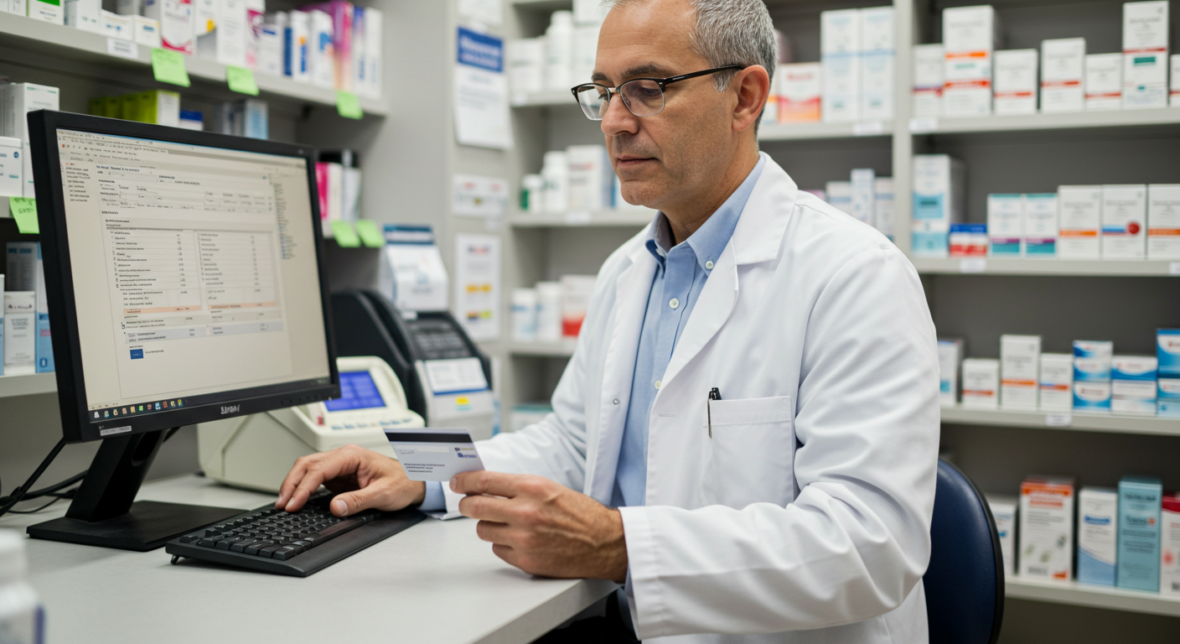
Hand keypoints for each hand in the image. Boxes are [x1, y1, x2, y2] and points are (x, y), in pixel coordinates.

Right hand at [276, 444, 425, 516]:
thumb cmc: (402, 482)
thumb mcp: (383, 494)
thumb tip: (335, 507)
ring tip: (284, 503)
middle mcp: (343, 457)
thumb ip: (359, 501)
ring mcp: (339, 466)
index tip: (294, 503)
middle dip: (291, 484)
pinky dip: (302, 488)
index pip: (319, 469)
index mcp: (353, 455)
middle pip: (307, 465)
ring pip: (307, 470)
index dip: (303, 487)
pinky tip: (296, 499)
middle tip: (282, 504)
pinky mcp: (338, 476)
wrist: (413, 482)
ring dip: (294, 485)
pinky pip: (314, 479)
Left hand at [452, 471, 627, 581]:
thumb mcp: (549, 488)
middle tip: (468, 504)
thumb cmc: (580, 514)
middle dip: (467, 505)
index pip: (484, 482)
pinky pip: (498, 549)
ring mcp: (523, 538)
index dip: (465, 482)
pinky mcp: (525, 560)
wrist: (604, 542)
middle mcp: (525, 512)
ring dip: (489, 525)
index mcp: (532, 488)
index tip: (457, 482)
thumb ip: (517, 487)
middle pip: (475, 507)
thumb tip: (485, 486)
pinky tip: (522, 540)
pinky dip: (504, 544)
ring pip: (484, 530)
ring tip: (508, 523)